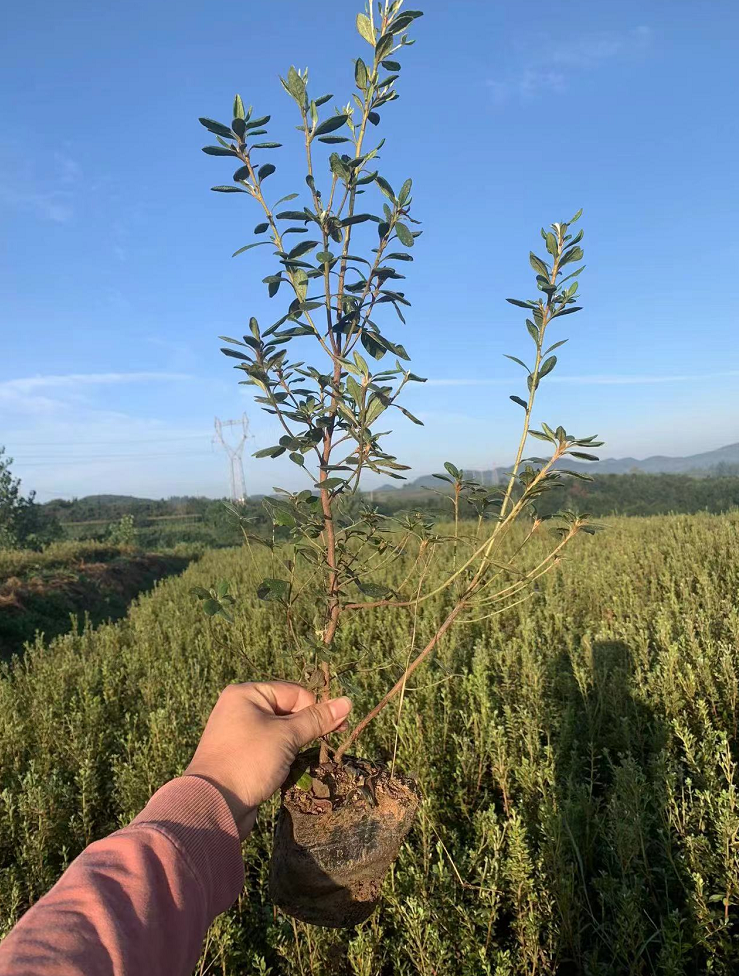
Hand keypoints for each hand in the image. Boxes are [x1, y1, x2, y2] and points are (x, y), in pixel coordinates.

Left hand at [185, 681, 351, 839]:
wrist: (213, 804)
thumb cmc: (249, 760)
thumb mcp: (286, 736)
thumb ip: (317, 719)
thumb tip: (347, 702)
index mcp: (247, 694)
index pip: (294, 692)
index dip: (315, 709)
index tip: (336, 729)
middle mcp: (240, 709)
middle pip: (287, 711)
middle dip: (307, 728)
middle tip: (328, 743)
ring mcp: (239, 734)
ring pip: (280, 732)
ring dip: (296, 745)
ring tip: (305, 759)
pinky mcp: (241, 757)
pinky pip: (270, 749)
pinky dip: (283, 757)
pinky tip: (291, 769)